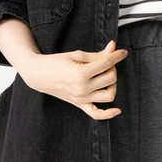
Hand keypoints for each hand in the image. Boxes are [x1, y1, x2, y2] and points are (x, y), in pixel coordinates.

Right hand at [0, 18, 127, 119]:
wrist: (39, 75)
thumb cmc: (56, 62)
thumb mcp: (77, 55)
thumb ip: (97, 54)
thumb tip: (113, 47)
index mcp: (81, 73)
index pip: (107, 63)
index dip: (117, 56)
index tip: (122, 52)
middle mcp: (83, 88)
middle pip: (111, 78)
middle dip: (112, 68)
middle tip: (106, 63)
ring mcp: (82, 98)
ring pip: (109, 95)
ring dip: (113, 85)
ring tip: (106, 77)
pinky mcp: (80, 105)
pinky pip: (96, 114)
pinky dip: (108, 114)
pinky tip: (117, 110)